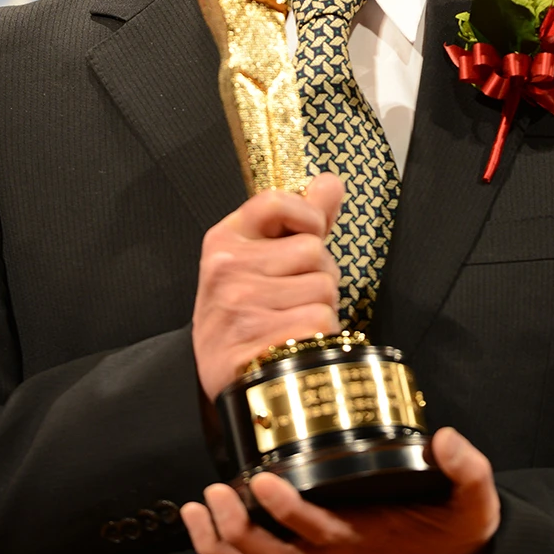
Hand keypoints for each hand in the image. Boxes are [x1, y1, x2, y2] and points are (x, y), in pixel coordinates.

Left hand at [181, 426, 499, 553]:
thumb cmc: (455, 536)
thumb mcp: (474, 500)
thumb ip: (466, 468)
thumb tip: (445, 439)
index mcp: (361, 535)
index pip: (313, 526)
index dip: (284, 507)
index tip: (262, 477)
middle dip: (235, 527)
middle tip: (215, 490)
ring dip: (219, 545)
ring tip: (198, 508)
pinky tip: (208, 532)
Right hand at [192, 173, 342, 399]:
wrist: (223, 372)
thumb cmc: (243, 309)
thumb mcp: (256, 257)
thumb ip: (299, 218)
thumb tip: (330, 182)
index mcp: (226, 239)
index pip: (276, 202)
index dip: (307, 215)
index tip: (311, 233)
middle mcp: (229, 268)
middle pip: (313, 250)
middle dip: (319, 273)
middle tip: (296, 294)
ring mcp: (242, 304)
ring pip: (324, 287)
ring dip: (322, 306)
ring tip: (294, 318)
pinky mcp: (261, 338)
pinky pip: (322, 321)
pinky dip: (322, 333)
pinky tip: (298, 339)